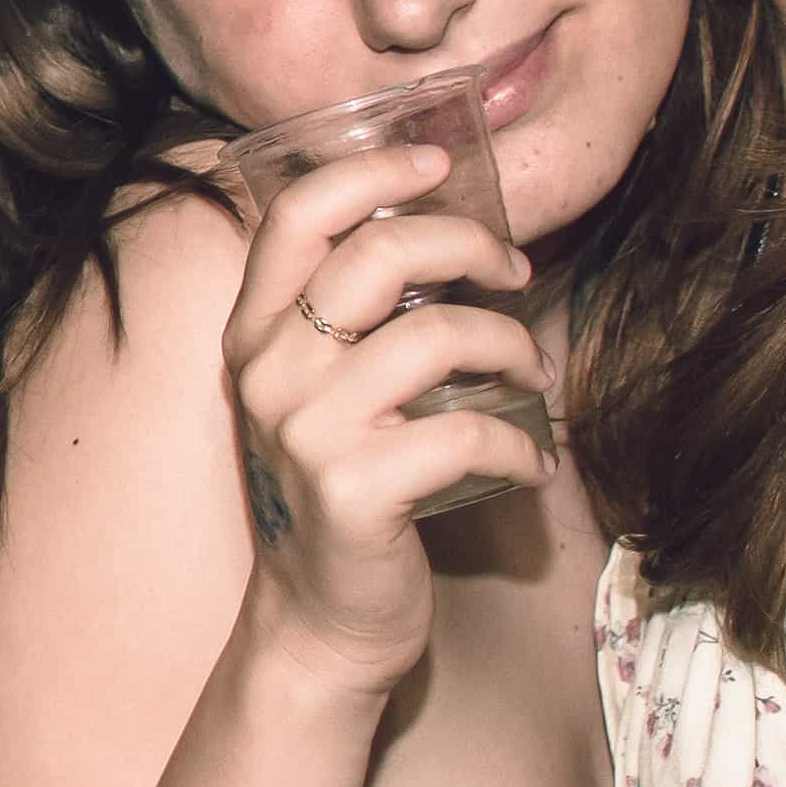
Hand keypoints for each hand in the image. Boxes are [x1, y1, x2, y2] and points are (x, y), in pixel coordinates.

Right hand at [218, 143, 543, 680]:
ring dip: (511, 348)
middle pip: (378, 252)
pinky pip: (468, 435)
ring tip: (533, 376)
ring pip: (437, 336)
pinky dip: (522, 446)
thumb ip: (344, 321)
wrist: (320, 620)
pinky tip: (532, 462)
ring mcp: (306, 430)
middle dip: (469, 246)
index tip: (438, 166)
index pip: (295, 213)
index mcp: (253, 334)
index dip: (373, 170)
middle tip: (515, 272)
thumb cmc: (340, 492)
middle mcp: (269, 370)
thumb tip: (440, 235)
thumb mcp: (316, 393)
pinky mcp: (355, 490)